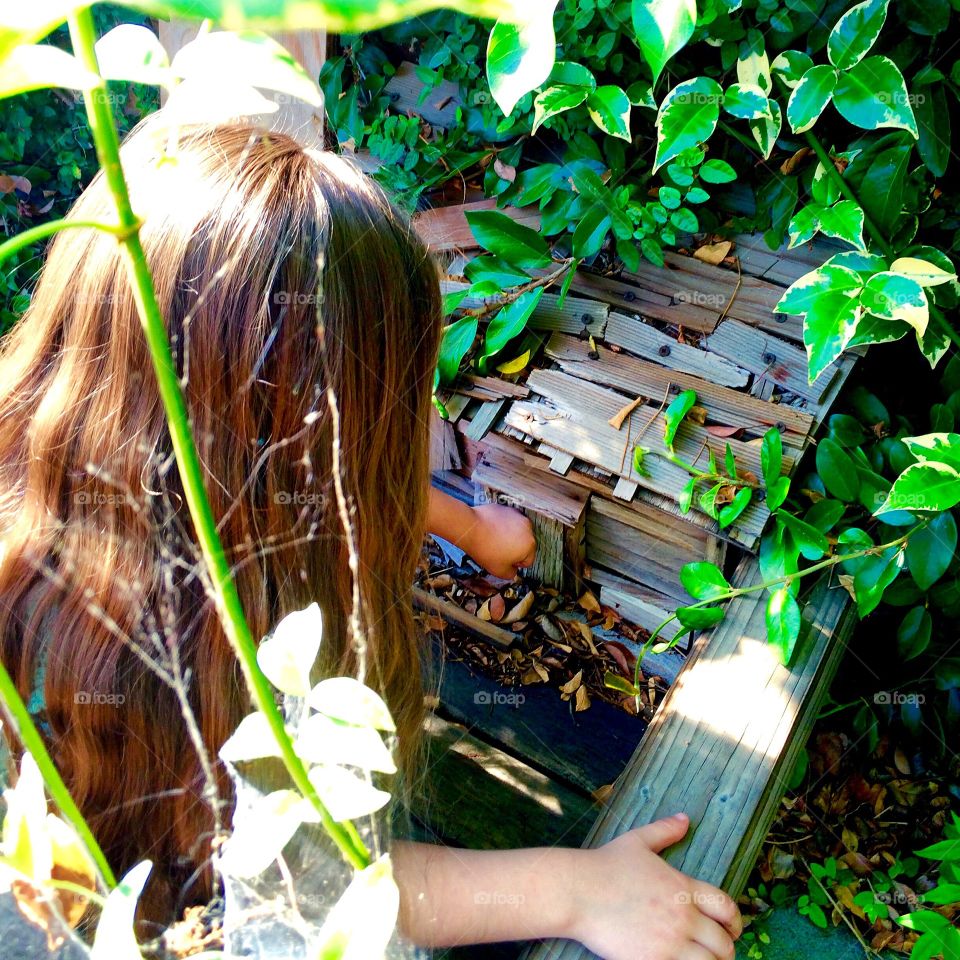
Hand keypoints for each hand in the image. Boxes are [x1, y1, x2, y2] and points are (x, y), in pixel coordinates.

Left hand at [462, 503, 536, 578]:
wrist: (470, 528)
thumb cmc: (485, 550)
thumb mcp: (499, 571)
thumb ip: (511, 574)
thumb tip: (513, 570)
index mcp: (530, 545)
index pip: (528, 560)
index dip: (515, 564)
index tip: (504, 560)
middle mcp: (528, 528)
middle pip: (525, 544)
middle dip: (514, 548)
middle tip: (498, 550)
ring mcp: (519, 516)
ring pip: (518, 532)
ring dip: (510, 536)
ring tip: (494, 539)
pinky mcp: (509, 508)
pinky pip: (510, 521)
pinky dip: (504, 525)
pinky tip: (492, 529)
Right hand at [564, 814, 741, 959]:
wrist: (578, 892)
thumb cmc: (606, 865)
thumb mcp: (637, 841)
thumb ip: (665, 830)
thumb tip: (685, 819)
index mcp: (683, 888)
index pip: (726, 908)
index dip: (736, 922)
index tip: (733, 930)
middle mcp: (682, 917)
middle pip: (723, 943)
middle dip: (726, 950)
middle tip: (719, 951)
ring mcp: (669, 943)